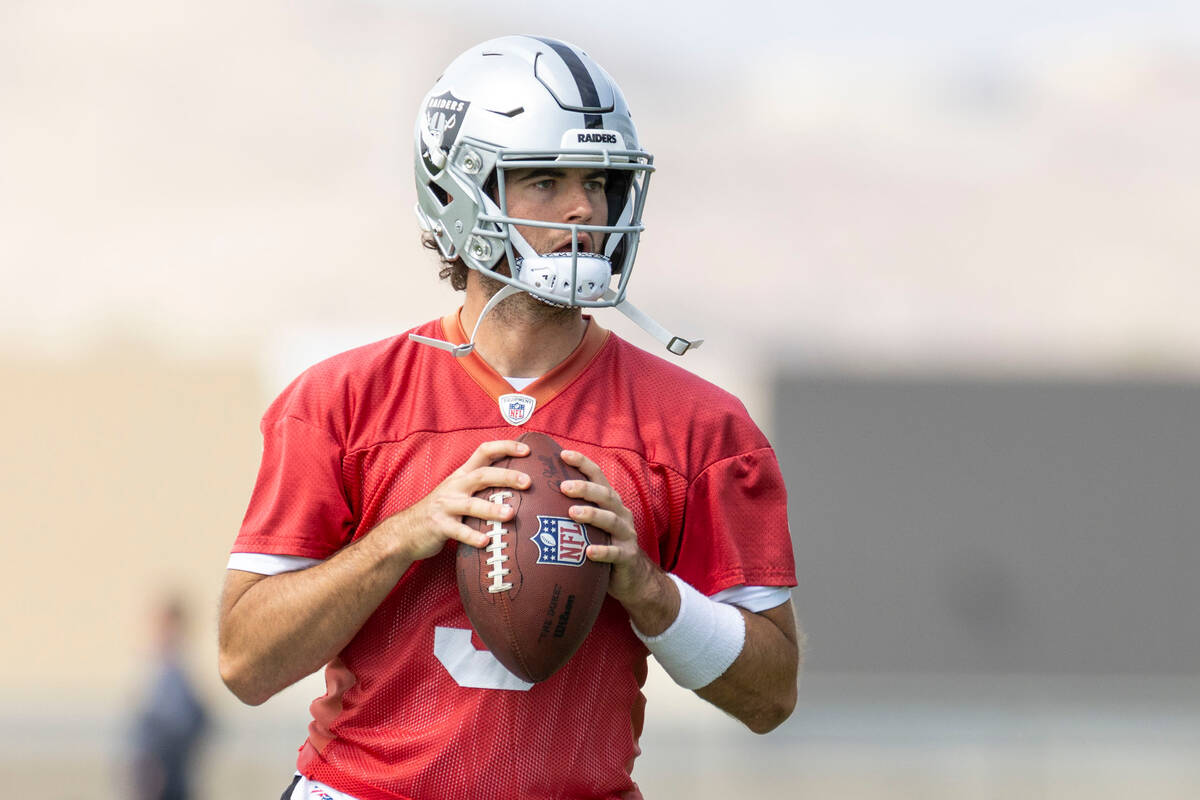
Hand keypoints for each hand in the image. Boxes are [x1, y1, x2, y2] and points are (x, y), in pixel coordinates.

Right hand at [382, 439, 531, 562]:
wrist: (406, 531)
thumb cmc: (442, 511)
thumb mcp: (459, 491)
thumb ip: (482, 486)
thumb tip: (517, 483)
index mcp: (462, 475)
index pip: (484, 451)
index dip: (505, 447)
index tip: (527, 450)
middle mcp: (455, 486)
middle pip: (482, 475)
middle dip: (506, 476)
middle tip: (528, 482)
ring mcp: (446, 506)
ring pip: (471, 505)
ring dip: (491, 509)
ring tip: (510, 514)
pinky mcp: (439, 526)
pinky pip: (458, 532)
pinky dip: (472, 537)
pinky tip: (486, 542)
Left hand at [559, 449, 673, 619]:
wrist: (633, 578)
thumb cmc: (603, 546)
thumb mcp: (591, 526)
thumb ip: (574, 510)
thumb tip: (537, 496)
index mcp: (610, 503)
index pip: (598, 476)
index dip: (583, 464)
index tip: (563, 454)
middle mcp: (620, 514)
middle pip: (605, 495)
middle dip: (584, 488)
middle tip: (562, 487)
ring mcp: (626, 535)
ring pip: (611, 520)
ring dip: (591, 514)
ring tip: (572, 513)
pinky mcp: (628, 557)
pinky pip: (616, 553)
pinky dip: (602, 551)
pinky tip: (588, 552)